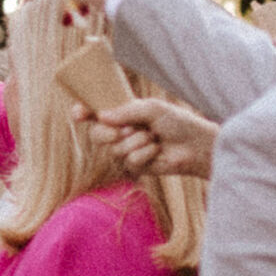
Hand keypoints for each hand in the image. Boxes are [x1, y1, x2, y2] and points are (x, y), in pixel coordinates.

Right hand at [82, 94, 218, 180]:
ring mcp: (127, 150)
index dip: (83, 113)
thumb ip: (126, 111)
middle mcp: (121, 132)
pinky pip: (129, 160)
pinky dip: (145, 153)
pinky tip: (157, 151)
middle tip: (125, 130)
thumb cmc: (177, 122)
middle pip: (97, 135)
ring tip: (153, 138)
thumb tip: (101, 116)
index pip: (95, 113)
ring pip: (114, 149)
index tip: (79, 113)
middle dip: (108, 133)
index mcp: (122, 114)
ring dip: (136, 142)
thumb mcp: (151, 108)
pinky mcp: (135, 166)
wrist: (196, 145)